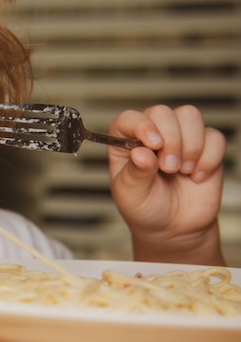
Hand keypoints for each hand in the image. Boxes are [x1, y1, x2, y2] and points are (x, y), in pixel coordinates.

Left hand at [107, 105, 226, 264]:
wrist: (173, 229)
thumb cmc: (145, 208)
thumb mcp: (131, 195)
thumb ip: (135, 173)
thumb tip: (141, 153)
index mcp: (125, 142)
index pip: (129, 118)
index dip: (141, 125)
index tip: (153, 144)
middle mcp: (152, 134)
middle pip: (162, 112)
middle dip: (170, 140)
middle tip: (168, 168)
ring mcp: (180, 138)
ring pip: (189, 116)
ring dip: (190, 145)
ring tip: (182, 171)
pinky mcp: (205, 148)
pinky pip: (215, 137)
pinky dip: (209, 157)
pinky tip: (197, 177)